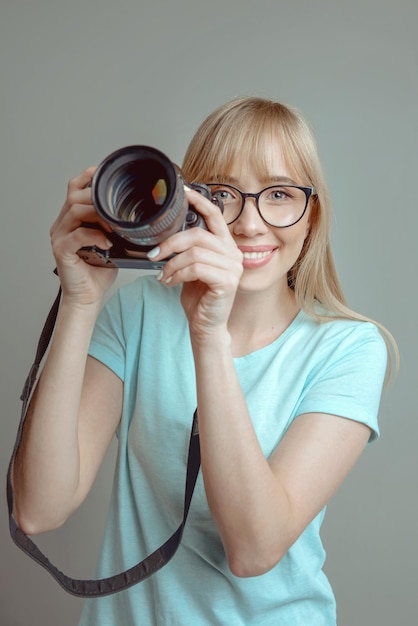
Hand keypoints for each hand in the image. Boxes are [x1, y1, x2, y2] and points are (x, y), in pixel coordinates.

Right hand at [50, 167, 117, 306]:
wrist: (88, 296)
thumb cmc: (100, 270)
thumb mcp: (112, 241)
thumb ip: (117, 225)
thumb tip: (140, 212)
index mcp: (72, 218)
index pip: (75, 187)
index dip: (90, 177)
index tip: (108, 175)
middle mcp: (62, 223)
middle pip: (75, 195)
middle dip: (98, 197)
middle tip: (117, 208)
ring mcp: (60, 236)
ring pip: (74, 210)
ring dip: (98, 214)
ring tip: (114, 226)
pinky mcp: (61, 250)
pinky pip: (77, 235)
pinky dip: (94, 236)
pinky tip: (107, 242)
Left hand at [148, 188, 242, 338]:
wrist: (205, 325)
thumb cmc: (198, 297)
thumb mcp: (191, 267)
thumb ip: (188, 249)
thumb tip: (167, 235)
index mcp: (225, 246)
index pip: (215, 217)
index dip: (200, 202)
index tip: (184, 192)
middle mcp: (233, 254)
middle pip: (198, 235)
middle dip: (171, 243)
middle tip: (155, 254)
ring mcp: (233, 268)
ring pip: (194, 253)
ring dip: (172, 264)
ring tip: (164, 275)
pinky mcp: (227, 282)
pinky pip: (196, 269)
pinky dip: (177, 274)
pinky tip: (171, 282)